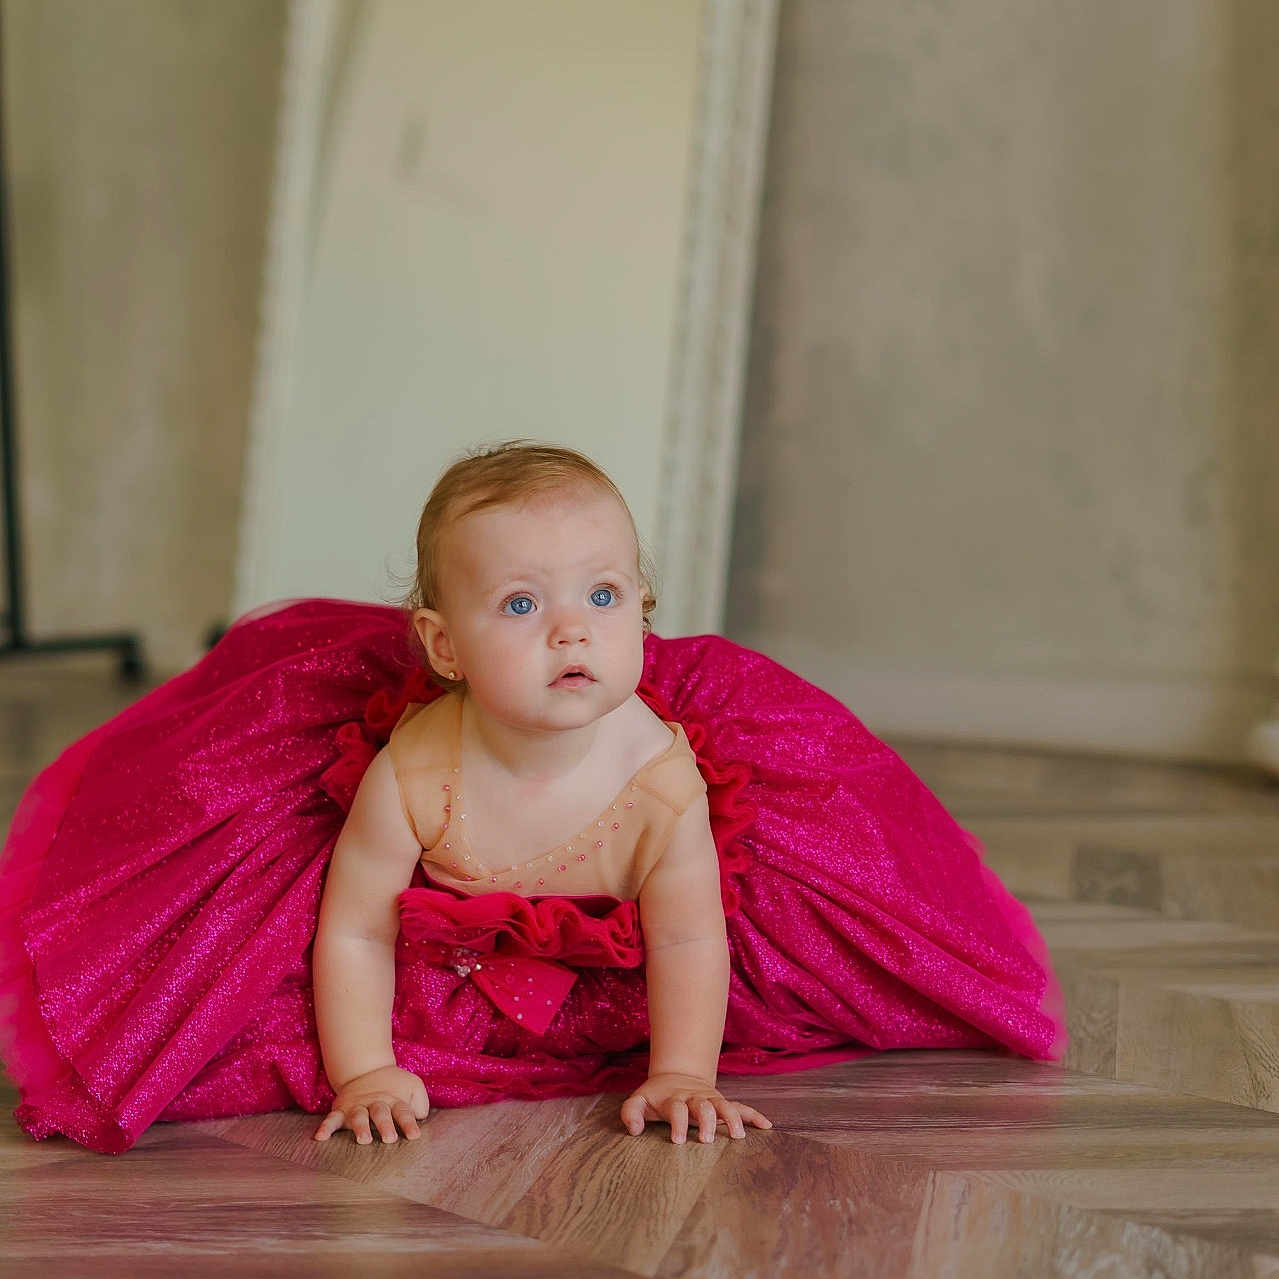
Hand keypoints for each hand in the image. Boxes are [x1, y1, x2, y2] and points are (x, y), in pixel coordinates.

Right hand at [314, 1064, 429, 1143]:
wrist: (366, 1069)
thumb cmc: (394, 1086)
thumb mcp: (413, 1087)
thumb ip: (420, 1103)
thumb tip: (420, 1117)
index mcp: (394, 1100)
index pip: (403, 1111)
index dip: (409, 1123)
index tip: (414, 1136)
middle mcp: (376, 1103)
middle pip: (381, 1113)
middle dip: (385, 1125)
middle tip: (389, 1139)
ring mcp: (357, 1107)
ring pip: (358, 1117)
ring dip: (361, 1128)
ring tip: (364, 1140)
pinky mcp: (341, 1110)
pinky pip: (332, 1119)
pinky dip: (326, 1127)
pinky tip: (320, 1137)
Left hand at [620, 1072, 773, 1143]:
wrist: (676, 1075)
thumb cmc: (656, 1097)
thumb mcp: (639, 1101)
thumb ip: (631, 1113)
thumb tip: (634, 1130)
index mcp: (674, 1099)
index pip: (677, 1109)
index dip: (678, 1122)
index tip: (678, 1140)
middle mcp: (694, 1098)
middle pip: (703, 1105)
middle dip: (706, 1121)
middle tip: (706, 1140)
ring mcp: (710, 1099)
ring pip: (724, 1105)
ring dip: (732, 1118)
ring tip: (738, 1136)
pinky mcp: (721, 1102)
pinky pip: (741, 1107)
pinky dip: (753, 1115)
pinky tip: (766, 1126)